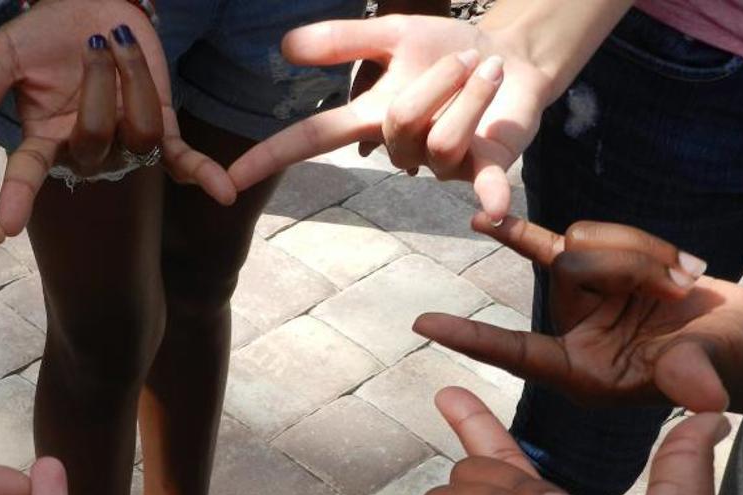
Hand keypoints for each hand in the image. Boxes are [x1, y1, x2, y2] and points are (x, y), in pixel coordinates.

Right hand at [0, 1, 235, 234]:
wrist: (92, 4)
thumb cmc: (44, 33)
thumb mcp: (5, 56)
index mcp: (44, 138)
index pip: (27, 173)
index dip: (16, 196)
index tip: (4, 225)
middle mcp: (85, 148)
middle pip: (95, 141)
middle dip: (99, 91)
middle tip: (96, 42)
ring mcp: (126, 140)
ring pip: (138, 136)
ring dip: (136, 83)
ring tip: (118, 37)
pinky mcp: (162, 128)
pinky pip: (182, 160)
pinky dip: (204, 175)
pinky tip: (226, 194)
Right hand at [228, 15, 550, 220]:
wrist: (513, 57)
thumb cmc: (446, 49)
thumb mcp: (393, 33)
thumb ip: (343, 40)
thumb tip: (285, 46)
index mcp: (369, 119)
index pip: (310, 140)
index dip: (268, 158)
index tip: (228, 182)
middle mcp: (399, 149)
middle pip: (401, 123)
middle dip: (438, 80)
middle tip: (466, 58)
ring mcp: (441, 164)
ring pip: (442, 140)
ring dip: (473, 92)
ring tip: (489, 72)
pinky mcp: (486, 169)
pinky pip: (483, 185)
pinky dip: (491, 198)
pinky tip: (494, 213)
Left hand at [414, 216, 742, 413]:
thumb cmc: (730, 367)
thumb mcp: (709, 371)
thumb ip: (690, 376)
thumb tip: (701, 396)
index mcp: (581, 373)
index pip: (515, 352)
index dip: (471, 338)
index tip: (422, 325)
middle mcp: (575, 335)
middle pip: (566, 267)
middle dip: (627, 264)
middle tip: (680, 287)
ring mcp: (587, 300)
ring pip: (583, 241)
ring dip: (641, 251)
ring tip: (684, 280)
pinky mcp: (605, 270)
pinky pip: (582, 236)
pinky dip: (594, 239)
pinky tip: (573, 244)